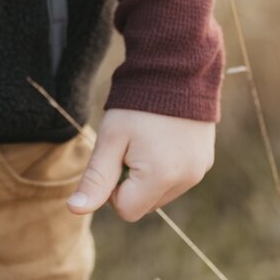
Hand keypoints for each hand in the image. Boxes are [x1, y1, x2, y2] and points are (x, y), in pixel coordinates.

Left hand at [65, 107, 214, 221]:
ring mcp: (199, 171)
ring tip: (147, 140)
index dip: (112, 188)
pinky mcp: (206, 161)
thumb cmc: (137, 104)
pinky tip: (163, 139)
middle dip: (131, 183)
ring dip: (148, 177)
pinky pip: (178, 179)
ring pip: (161, 194)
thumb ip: (95, 179)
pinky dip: (166, 168)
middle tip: (129, 146)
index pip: (126, 210)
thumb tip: (74, 210)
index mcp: (161, 177)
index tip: (114, 157)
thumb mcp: (111, 138)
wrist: (176, 69)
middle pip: (145, 204)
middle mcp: (186, 180)